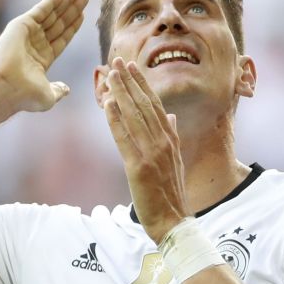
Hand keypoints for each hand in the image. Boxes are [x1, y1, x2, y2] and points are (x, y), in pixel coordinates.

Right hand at [0, 0, 88, 111]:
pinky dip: (51, 0)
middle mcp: (36, 44)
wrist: (6, 88)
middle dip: (72, 9)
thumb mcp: (48, 96)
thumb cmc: (25, 96)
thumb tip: (65, 89)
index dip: (73, 26)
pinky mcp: (21, 25)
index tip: (84, 14)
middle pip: (59, 23)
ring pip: (51, 14)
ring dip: (65, 1)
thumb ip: (58, 91)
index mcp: (42, 59)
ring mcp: (28, 34)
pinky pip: (40, 10)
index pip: (62, 38)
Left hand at [103, 58, 189, 242]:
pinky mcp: (139, 167)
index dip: (142, 84)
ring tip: (110, 75)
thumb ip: (171, 136)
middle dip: (129, 81)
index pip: (155, 104)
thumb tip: (169, 115)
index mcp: (171, 139)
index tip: (131, 67)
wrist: (173, 222)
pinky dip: (115, 119)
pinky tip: (108, 104)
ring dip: (121, 93)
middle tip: (117, 61)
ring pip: (134, 116)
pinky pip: (124, 138)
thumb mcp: (175, 160)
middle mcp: (163, 141)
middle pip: (144, 105)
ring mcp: (152, 153)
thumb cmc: (171, 194)